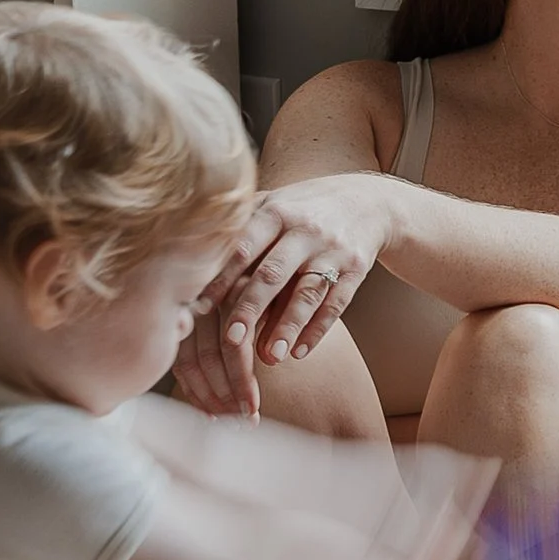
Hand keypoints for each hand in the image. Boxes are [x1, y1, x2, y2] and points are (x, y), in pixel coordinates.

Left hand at [176, 175, 395, 413]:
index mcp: (276, 212)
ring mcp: (333, 250)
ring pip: (308, 292)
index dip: (221, 278)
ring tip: (270, 357)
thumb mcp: (273, 204)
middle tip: (231, 341)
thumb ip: (238, 227)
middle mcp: (304, 229)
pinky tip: (299, 353)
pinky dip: (318, 330)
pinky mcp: (356, 269)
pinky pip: (336, 304)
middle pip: (273, 273)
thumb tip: (190, 259)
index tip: (199, 308)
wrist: (368, 202)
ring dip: (288, 326)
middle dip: (251, 308)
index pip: (243, 248)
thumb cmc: (303, 209)